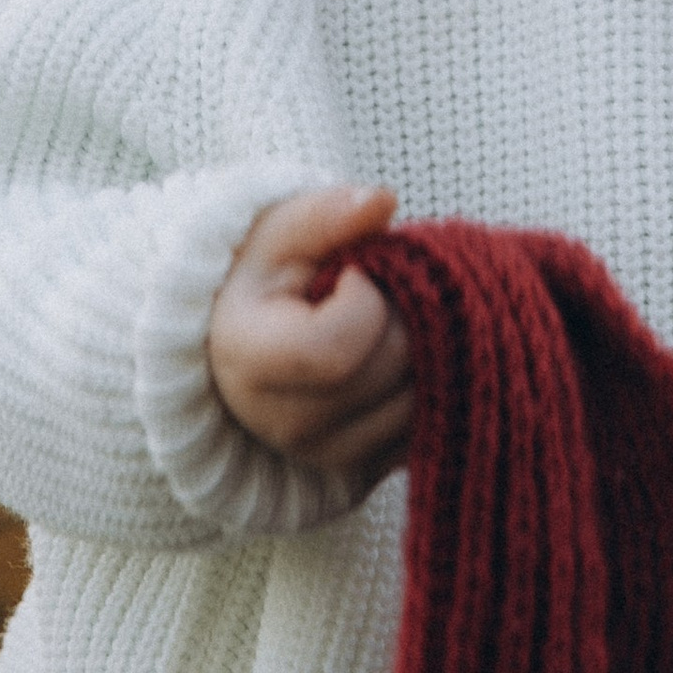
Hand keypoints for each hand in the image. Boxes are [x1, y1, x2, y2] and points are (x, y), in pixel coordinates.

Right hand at [207, 186, 412, 485]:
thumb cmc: (263, 280)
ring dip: (426, 347)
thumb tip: (382, 200)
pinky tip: (401, 355)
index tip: (355, 272)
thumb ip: (326, 214)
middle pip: (390, 370)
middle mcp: (285, 426)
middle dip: (405, 313)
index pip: (337, 349)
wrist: (242, 345)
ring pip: (419, 401)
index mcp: (249, 364)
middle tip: (383, 290)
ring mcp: (326, 458)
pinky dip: (431, 385)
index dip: (366, 299)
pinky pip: (428, 427)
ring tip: (389, 321)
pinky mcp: (364, 472)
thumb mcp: (280, 233)